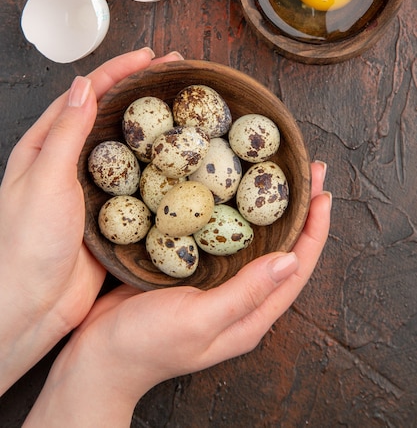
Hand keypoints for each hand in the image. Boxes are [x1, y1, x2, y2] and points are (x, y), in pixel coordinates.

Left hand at [0, 47, 183, 394]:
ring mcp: (95, 188)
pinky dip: (162, 169)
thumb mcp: (43, 178)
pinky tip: (183, 164)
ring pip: (131, 148)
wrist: (32, 305)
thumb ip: (65, 132)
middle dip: (144, 93)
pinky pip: (142, 184)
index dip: (119, 72)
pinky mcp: (113, 214)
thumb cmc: (26, 242)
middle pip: (113, 116)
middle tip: (179, 76)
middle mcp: (72, 162)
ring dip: (157, 129)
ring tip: (187, 112)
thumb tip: (85, 84)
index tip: (151, 57)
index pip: (87, 95)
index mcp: (47, 145)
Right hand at [24, 162, 330, 427]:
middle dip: (300, 210)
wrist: (97, 357)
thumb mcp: (198, 320)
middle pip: (283, 249)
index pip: (298, 268)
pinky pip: (223, 237)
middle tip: (308, 170)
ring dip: (271, 208)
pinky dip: (234, 212)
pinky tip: (231, 190)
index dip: (315, 231)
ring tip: (280, 173)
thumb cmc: (145, 345)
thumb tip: (292, 259)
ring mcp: (217, 285)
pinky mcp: (193, 272)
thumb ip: (244, 293)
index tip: (323, 193)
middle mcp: (241, 300)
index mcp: (251, 317)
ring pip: (255, 241)